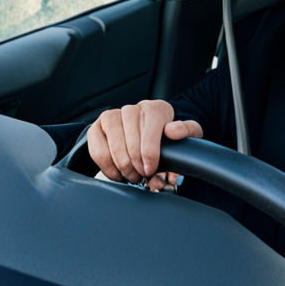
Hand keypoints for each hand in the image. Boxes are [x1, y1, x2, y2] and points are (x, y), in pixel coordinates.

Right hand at [86, 99, 201, 191]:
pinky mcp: (97, 127)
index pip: (151, 125)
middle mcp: (134, 109)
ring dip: (121, 164)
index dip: (150, 151)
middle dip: (136, 162)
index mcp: (157, 109)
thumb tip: (173, 130)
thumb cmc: (168, 143)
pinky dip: (106, 165)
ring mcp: (113, 116)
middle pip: (131, 136)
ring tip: (131, 176)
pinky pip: (96, 147)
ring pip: (113, 140)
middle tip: (141, 176)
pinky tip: (117, 174)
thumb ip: (188, 131)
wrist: (148, 146)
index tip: (150, 169)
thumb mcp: (186, 138)